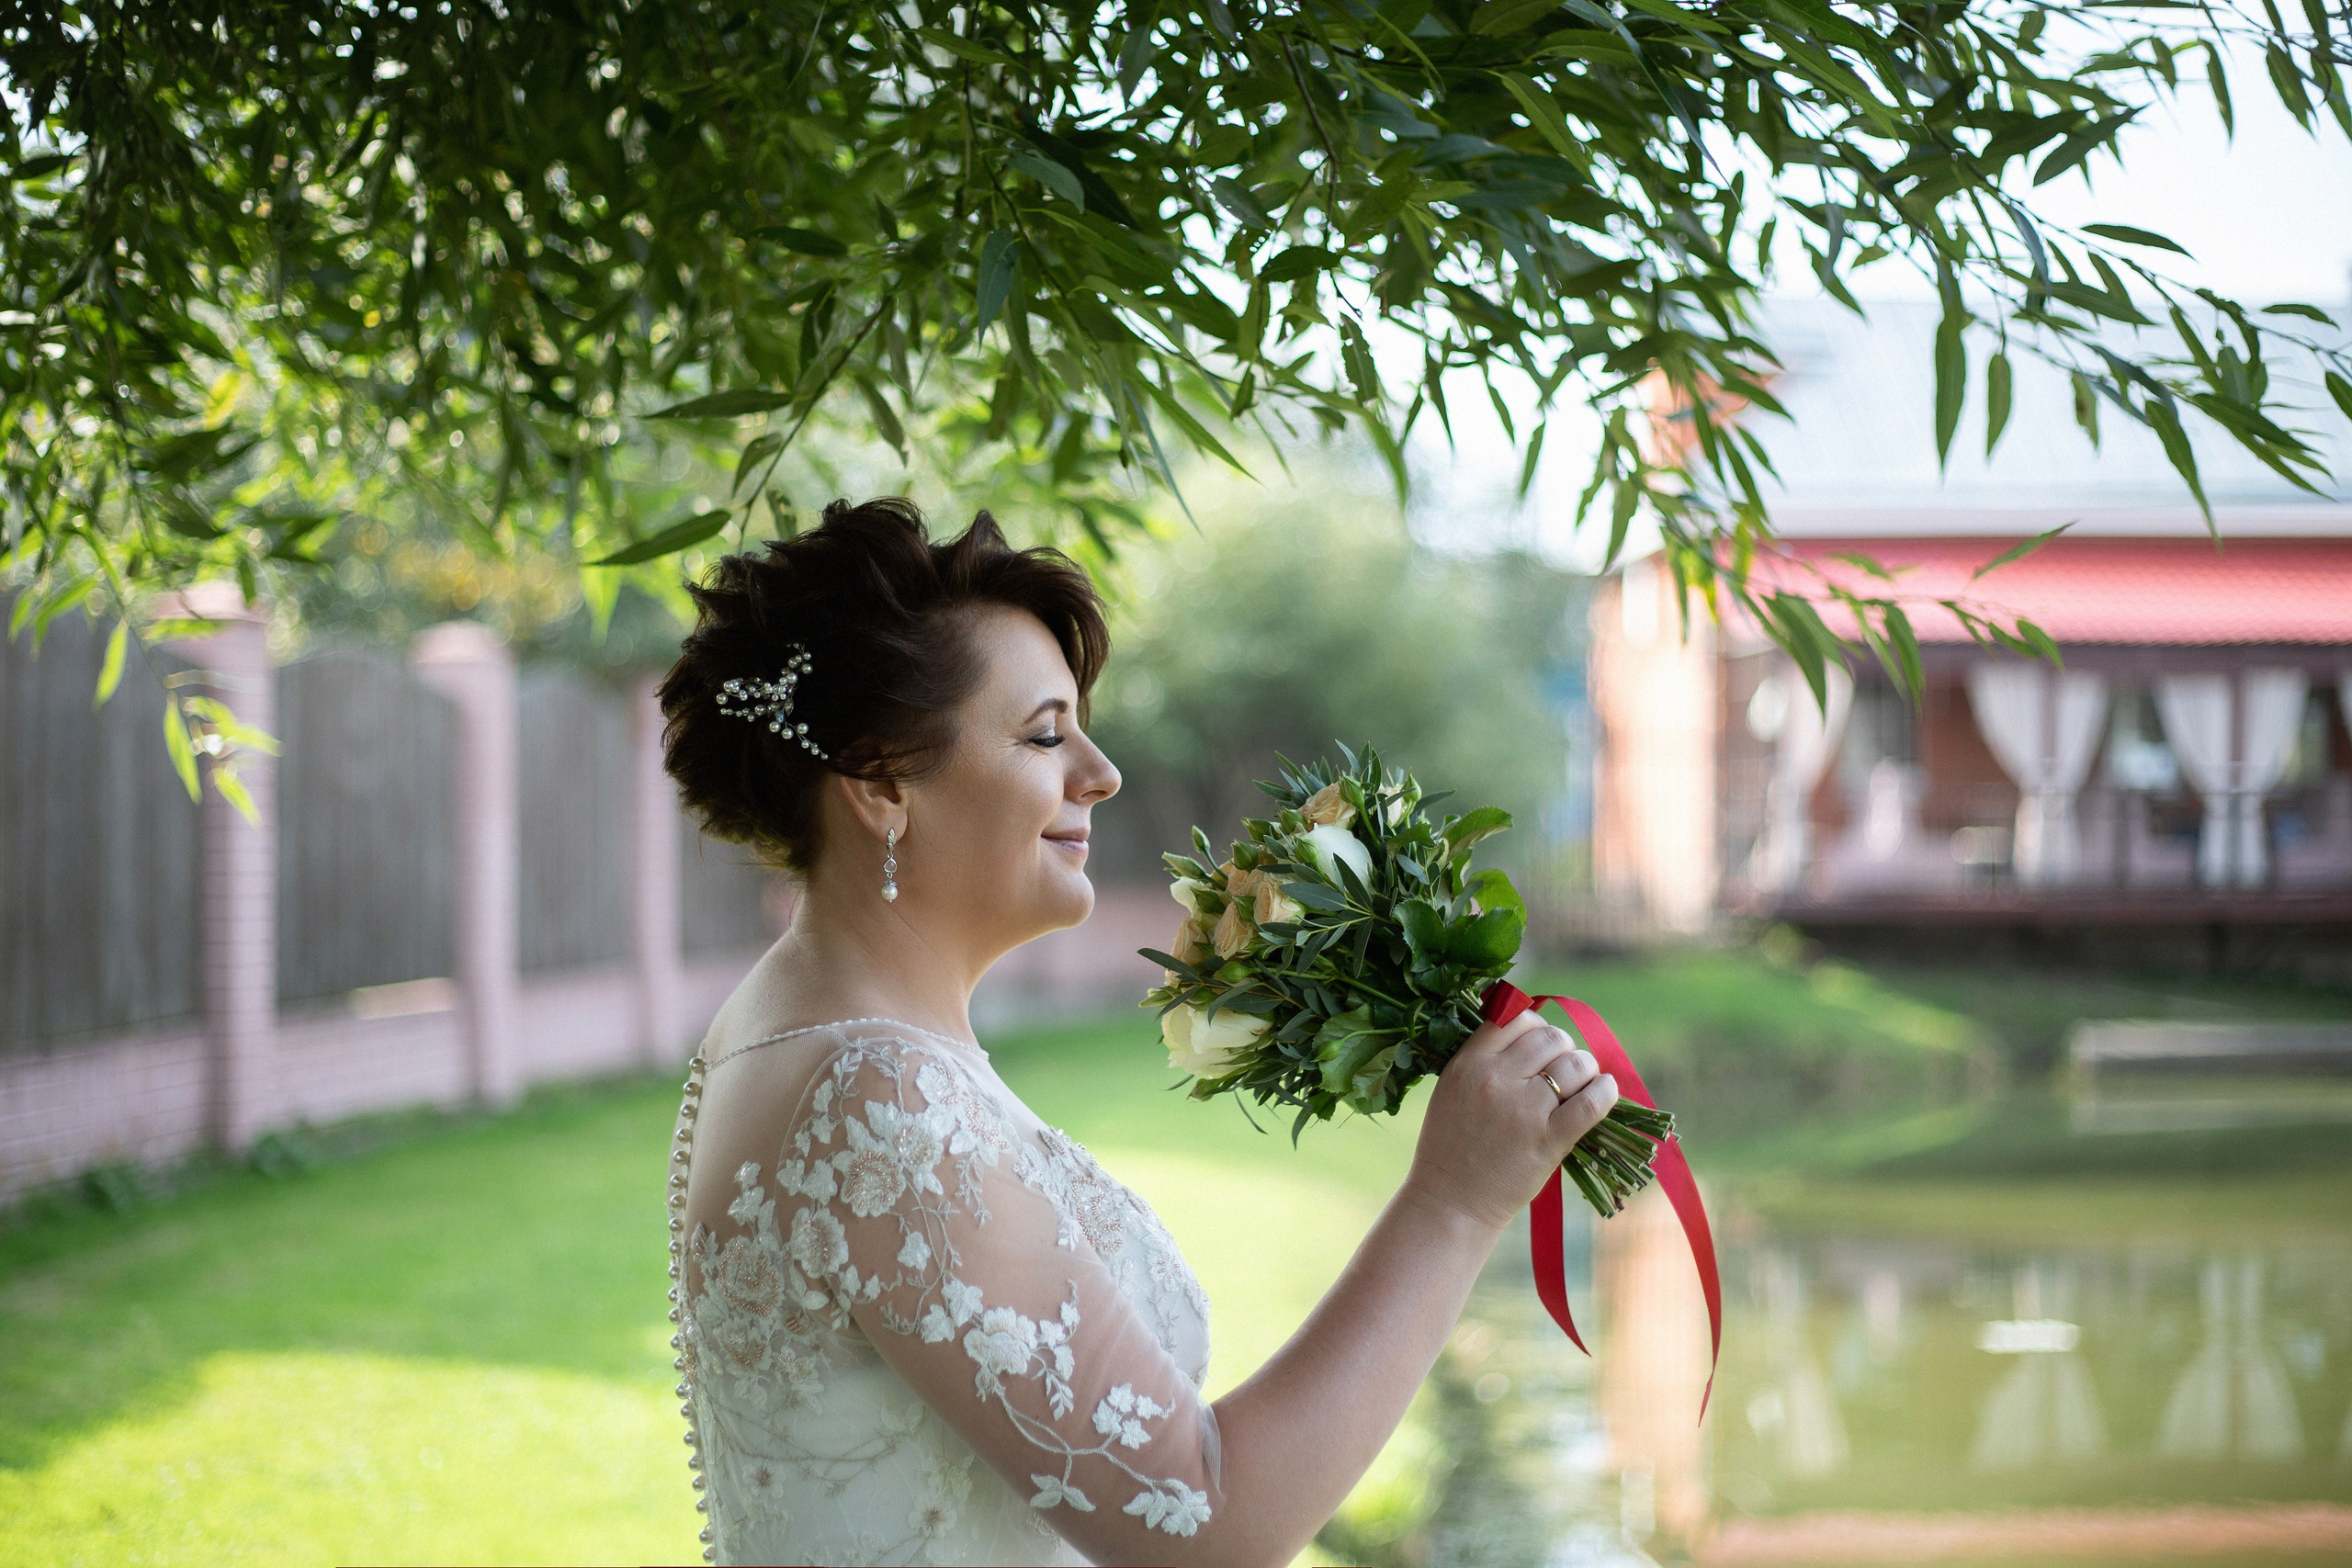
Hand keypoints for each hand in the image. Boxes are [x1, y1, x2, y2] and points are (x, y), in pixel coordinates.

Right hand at [1403, 1012, 1617, 1231]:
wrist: (1450, 1201)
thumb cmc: (1451, 1146)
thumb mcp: (1452, 1089)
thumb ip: (1484, 1060)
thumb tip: (1532, 1036)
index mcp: (1469, 1063)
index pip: (1517, 1018)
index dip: (1536, 1028)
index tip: (1540, 1048)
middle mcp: (1496, 1079)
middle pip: (1551, 1037)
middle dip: (1563, 1049)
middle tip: (1562, 1071)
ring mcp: (1524, 1110)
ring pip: (1575, 1064)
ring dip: (1585, 1070)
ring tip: (1580, 1086)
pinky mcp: (1548, 1141)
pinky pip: (1591, 1103)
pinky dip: (1606, 1092)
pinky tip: (1605, 1092)